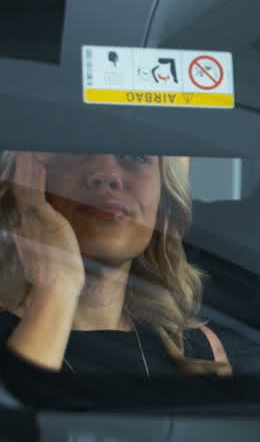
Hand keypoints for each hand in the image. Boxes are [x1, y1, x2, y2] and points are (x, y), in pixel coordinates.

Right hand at [7, 152, 84, 296]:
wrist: (56, 288)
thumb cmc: (56, 275)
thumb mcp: (46, 256)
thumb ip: (38, 244)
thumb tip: (28, 238)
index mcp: (28, 231)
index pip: (23, 203)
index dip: (22, 185)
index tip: (22, 171)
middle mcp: (28, 224)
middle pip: (21, 193)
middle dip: (20, 173)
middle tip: (22, 154)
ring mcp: (36, 222)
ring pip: (26, 190)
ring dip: (26, 170)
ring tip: (26, 153)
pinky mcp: (48, 221)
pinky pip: (36, 195)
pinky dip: (33, 179)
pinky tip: (34, 165)